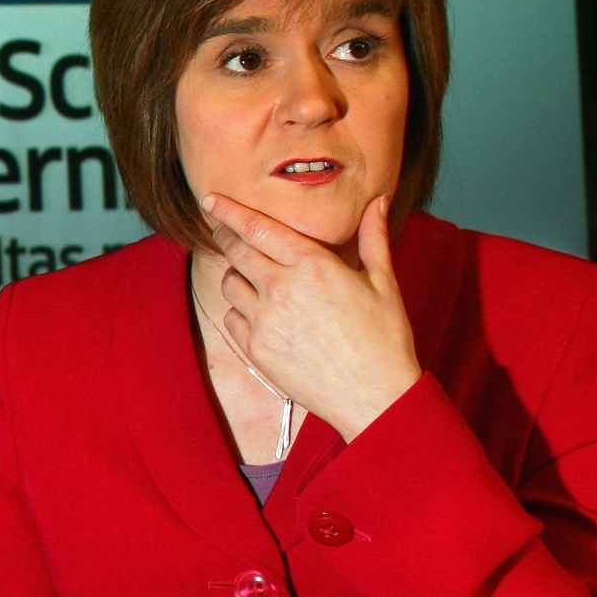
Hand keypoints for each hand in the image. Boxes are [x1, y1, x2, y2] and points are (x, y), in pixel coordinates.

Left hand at [202, 192, 421, 440]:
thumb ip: (373, 237)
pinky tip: (260, 313)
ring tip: (254, 278)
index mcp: (313, 265)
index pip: (257, 227)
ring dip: (237, 275)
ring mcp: (264, 320)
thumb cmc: (384, 339)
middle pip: (236, 250)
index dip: (229, 210)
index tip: (212, 200)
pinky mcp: (256, 349)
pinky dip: (240, 311)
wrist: (374, 397)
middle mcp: (281, 288)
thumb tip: (378, 201)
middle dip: (225, 235)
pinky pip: (231, 318)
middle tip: (222, 229)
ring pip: (229, 283)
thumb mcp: (384, 282)